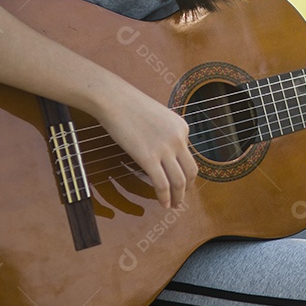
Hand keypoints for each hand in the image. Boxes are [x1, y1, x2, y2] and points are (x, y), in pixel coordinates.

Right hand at [96, 85, 197, 208]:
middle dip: (187, 188)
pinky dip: (165, 197)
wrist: (115, 100)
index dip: (184, 171)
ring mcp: (165, 149)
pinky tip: (163, 204)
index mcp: (183, 128)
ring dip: (178, 197)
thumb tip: (166, 155)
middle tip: (182, 198)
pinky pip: (162, 184)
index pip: (188, 156)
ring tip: (174, 205)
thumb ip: (167, 135)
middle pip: (190, 171)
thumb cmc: (131, 107)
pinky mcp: (148, 158)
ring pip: (179, 181)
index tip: (179, 181)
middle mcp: (179, 139)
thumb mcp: (159, 118)